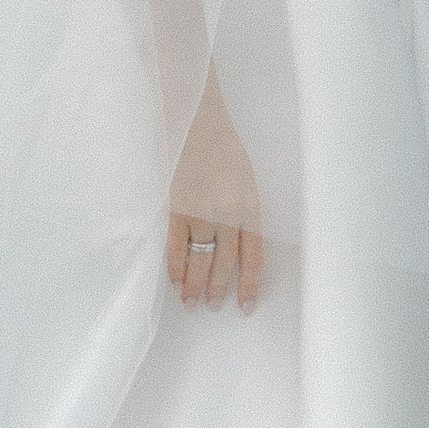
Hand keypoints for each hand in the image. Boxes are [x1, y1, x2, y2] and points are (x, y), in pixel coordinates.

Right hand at [168, 82, 263, 309]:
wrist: (195, 121)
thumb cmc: (222, 148)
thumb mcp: (244, 180)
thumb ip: (242, 212)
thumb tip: (234, 246)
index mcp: (249, 206)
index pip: (253, 255)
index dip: (250, 283)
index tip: (246, 306)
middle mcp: (227, 214)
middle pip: (224, 263)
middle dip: (219, 289)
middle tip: (214, 307)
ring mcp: (199, 212)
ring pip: (199, 260)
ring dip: (195, 285)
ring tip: (192, 303)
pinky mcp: (175, 208)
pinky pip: (175, 247)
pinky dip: (175, 267)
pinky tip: (175, 282)